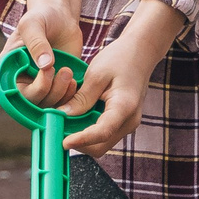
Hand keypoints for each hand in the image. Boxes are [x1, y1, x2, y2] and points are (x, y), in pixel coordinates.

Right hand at [0, 0, 85, 110]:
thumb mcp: (33, 24)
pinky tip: (72, 81)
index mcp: (7, 66)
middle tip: (52, 68)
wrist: (63, 19)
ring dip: (57, 93)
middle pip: (24, 102)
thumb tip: (45, 65)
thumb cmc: (41, 19)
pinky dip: (68, 97)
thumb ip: (36, 42)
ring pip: (44, 106)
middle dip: (40, 88)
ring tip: (66, 72)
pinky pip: (62, 104)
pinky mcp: (58, 89)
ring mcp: (40, 87)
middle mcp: (21, 81)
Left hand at [60, 0, 187, 156]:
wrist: (141, 52)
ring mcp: (127, 123)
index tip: (63, 142)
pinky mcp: (122, 122)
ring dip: (82, 138)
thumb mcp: (96, 74)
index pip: (102, 133)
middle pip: (100, 146)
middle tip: (57, 131)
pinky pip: (103, 134)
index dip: (81, 140)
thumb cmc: (120, 58)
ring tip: (64, 123)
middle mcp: (129, 121)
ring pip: (101, 143)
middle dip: (78, 143)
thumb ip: (81, 98)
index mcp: (124, 107)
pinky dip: (88, 131)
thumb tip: (63, 116)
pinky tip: (75, 118)